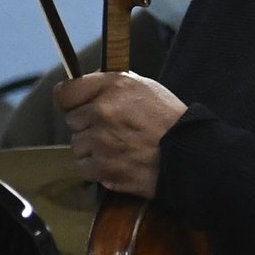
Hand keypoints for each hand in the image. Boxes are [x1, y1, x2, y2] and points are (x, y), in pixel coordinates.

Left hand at [55, 71, 185, 197]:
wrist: (190, 154)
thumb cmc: (170, 120)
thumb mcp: (145, 87)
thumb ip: (111, 86)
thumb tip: (85, 89)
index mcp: (112, 86)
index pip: (65, 92)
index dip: (69, 101)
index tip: (75, 107)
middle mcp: (103, 111)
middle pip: (72, 122)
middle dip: (88, 126)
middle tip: (114, 130)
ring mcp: (101, 141)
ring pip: (78, 146)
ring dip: (93, 149)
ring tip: (120, 147)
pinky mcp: (103, 167)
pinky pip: (84, 167)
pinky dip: (97, 168)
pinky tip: (118, 162)